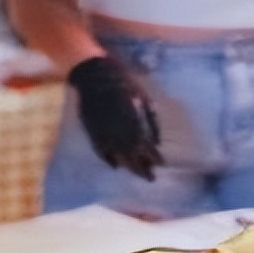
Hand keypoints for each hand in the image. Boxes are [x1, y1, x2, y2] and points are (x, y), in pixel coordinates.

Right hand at [68, 56, 161, 179]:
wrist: (94, 74)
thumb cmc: (123, 82)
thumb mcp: (143, 97)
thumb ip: (151, 120)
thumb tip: (158, 141)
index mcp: (133, 122)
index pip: (146, 146)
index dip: (154, 157)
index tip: (161, 164)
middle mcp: (118, 131)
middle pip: (132, 156)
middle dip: (143, 168)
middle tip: (151, 178)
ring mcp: (104, 132)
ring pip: (117, 156)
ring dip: (128, 166)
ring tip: (136, 174)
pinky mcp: (92, 131)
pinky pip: (100, 151)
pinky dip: (108, 160)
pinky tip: (116, 167)